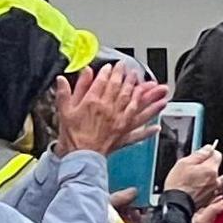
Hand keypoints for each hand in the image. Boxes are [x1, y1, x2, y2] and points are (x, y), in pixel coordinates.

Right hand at [53, 64, 168, 155]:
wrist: (78, 156)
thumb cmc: (71, 135)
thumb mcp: (63, 111)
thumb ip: (65, 93)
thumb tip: (63, 79)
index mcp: (93, 102)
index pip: (103, 82)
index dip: (109, 72)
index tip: (113, 66)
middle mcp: (110, 109)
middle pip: (122, 89)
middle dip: (130, 78)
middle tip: (134, 71)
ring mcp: (119, 122)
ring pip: (136, 105)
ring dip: (149, 97)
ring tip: (159, 90)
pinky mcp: (123, 135)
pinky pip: (139, 132)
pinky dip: (148, 130)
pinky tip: (158, 127)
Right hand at [166, 146, 222, 208]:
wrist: (175, 204)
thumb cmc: (177, 185)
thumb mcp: (183, 163)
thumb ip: (199, 154)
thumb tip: (208, 148)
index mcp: (210, 169)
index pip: (217, 154)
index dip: (209, 153)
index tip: (202, 154)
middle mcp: (215, 180)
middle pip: (215, 166)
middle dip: (206, 165)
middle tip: (193, 167)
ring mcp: (213, 190)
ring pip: (214, 178)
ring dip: (207, 176)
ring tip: (195, 178)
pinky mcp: (209, 198)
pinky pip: (211, 188)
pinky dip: (206, 186)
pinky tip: (196, 186)